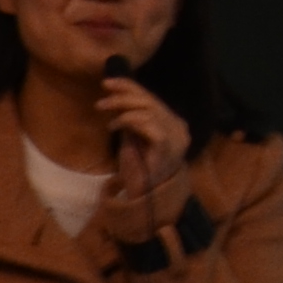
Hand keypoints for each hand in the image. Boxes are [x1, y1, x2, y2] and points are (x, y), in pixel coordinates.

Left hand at [96, 74, 184, 206]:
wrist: (145, 200)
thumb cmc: (139, 172)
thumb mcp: (134, 139)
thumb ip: (133, 121)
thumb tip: (119, 98)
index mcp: (173, 125)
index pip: (153, 99)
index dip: (131, 87)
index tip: (109, 82)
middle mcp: (179, 128)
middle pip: (151, 100)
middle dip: (124, 92)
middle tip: (103, 93)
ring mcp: (176, 137)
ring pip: (149, 109)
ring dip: (122, 106)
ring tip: (103, 109)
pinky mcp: (168, 146)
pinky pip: (150, 124)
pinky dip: (130, 120)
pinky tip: (115, 125)